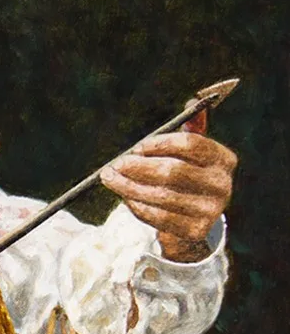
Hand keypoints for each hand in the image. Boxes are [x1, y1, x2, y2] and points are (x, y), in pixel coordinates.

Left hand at [100, 131, 236, 261]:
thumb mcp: (192, 155)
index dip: (160, 144)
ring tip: (111, 179)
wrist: (192, 224)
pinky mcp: (194, 231)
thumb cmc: (187, 180)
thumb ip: (192, 129)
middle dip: (138, 167)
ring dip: (129, 187)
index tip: (136, 147)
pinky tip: (125, 197)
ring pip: (161, 196)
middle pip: (173, 171)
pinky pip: (157, 217)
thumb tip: (191, 102)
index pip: (191, 144)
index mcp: (223, 159)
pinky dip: (136, 206)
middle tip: (115, 164)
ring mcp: (210, 210)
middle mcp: (222, 185)